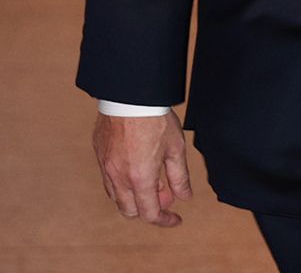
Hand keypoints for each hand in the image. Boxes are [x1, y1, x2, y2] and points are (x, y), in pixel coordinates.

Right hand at [92, 110, 192, 226]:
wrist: (130, 96)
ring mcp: (106, 167)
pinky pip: (109, 180)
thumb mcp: (175, 149)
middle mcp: (118, 177)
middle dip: (149, 209)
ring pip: (117, 197)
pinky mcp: (100, 156)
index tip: (175, 218)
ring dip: (134, 197)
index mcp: (139, 178)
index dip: (164, 220)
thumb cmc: (155, 119)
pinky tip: (137, 169)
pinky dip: (123, 184)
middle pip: (130, 210)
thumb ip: (179, 177)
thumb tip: (184, 196)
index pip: (149, 213)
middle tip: (166, 196)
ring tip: (154, 181)